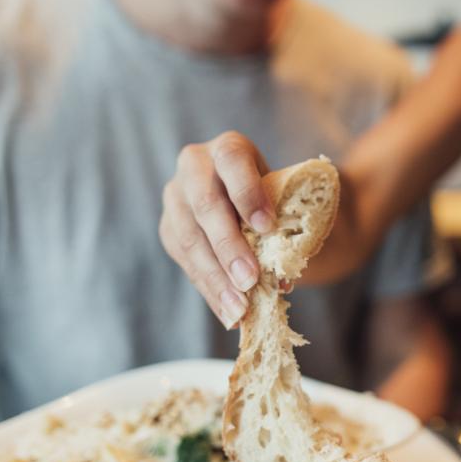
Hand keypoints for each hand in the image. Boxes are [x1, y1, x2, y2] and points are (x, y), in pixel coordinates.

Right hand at [159, 132, 275, 327]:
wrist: (255, 204)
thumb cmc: (281, 200)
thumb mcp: (291, 201)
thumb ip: (291, 224)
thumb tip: (283, 276)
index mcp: (229, 148)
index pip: (233, 161)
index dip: (248, 192)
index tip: (268, 226)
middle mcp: (195, 166)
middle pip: (206, 204)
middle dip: (229, 246)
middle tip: (250, 280)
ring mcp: (176, 198)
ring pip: (189, 238)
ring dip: (216, 277)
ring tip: (239, 308)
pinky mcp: (169, 229)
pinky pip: (185, 262)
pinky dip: (210, 290)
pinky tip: (228, 312)